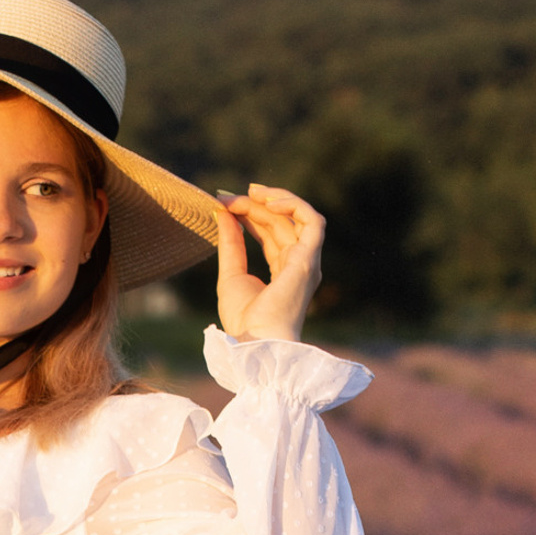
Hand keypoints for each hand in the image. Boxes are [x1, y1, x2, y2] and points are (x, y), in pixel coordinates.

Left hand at [213, 185, 324, 344]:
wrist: (255, 342)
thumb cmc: (244, 321)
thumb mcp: (231, 274)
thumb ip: (230, 243)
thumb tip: (223, 212)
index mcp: (284, 271)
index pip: (271, 232)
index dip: (250, 214)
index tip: (224, 204)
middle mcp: (299, 264)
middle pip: (280, 222)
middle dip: (254, 205)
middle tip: (227, 198)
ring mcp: (307, 261)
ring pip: (296, 217)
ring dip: (273, 199)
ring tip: (249, 192)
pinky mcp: (308, 260)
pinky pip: (312, 221)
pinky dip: (294, 205)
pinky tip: (268, 202)